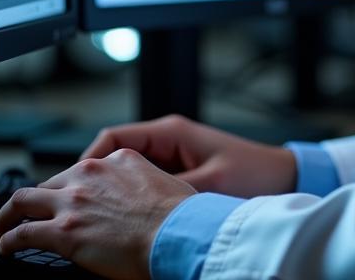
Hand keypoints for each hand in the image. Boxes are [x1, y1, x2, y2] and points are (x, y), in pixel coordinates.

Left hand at [0, 148, 192, 279]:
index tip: (62, 199)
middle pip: (47, 182)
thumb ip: (139, 184)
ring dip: (8, 216)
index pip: (80, 170)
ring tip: (2, 229)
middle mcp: (90, 174)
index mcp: (117, 159)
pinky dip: (8, 240)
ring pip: (23, 201)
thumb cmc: (178, 216)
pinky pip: (22, 234)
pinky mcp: (63, 232)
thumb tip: (138, 201)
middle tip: (26, 214)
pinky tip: (6, 248)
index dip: (67, 187)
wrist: (176, 233)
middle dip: (34, 200)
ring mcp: (74, 201)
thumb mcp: (161, 181)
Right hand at [82, 114, 296, 197]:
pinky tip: (121, 222)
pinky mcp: (180, 173)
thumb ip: (169, 195)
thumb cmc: (254, 174)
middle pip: (114, 154)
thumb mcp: (208, 186)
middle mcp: (168, 140)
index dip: (87, 160)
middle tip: (70, 206)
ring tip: (91, 217)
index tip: (70, 185)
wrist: (285, 177)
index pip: (113, 137)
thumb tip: (130, 212)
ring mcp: (173, 156)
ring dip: (109, 191)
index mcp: (170, 132)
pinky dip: (128, 199)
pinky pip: (142, 184)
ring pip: (125, 171)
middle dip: (91, 178)